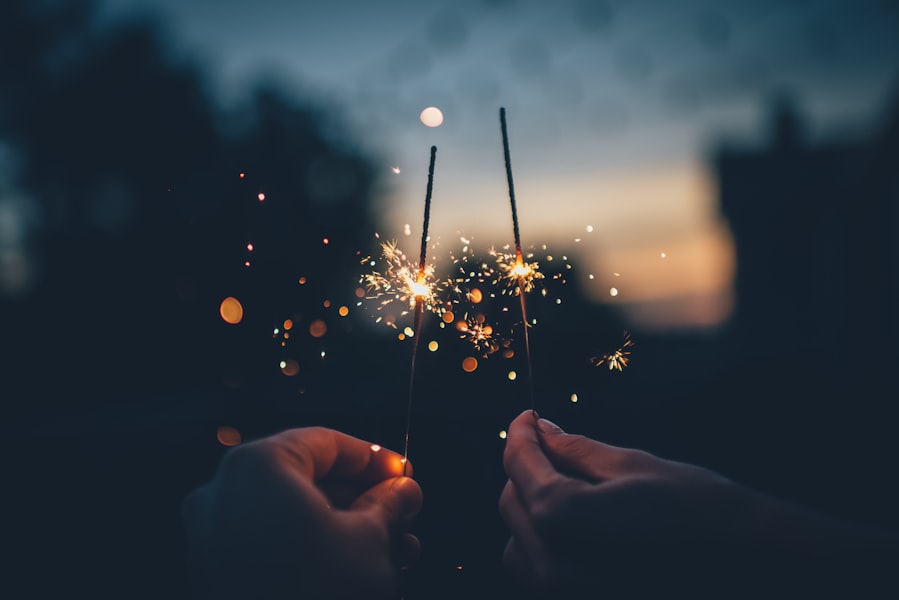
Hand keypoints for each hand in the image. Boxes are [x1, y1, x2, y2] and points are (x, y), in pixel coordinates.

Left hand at [181, 426, 422, 599]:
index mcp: (258, 466)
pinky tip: (356, 570)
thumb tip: (403, 490)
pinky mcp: (214, 577)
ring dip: (344, 529)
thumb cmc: (318, 594)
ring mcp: (212, 538)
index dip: (374, 458)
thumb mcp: (371, 541)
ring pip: (291, 517)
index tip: (404, 474)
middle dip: (362, 499)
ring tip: (394, 551)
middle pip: (307, 480)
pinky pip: (271, 546)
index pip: (325, 443)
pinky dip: (311, 550)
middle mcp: (223, 493)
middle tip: (402, 515)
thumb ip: (389, 505)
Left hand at [499, 410, 897, 596]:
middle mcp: (552, 569)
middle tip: (553, 442)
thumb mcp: (632, 467)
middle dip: (527, 469)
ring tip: (570, 485)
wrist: (752, 569)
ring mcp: (563, 595)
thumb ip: (574, 451)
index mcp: (562, 521)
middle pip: (512, 503)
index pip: (520, 467)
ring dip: (534, 508)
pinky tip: (581, 524)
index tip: (528, 416)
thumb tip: (542, 429)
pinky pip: (540, 572)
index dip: (520, 434)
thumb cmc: (698, 511)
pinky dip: (547, 543)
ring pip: (519, 542)